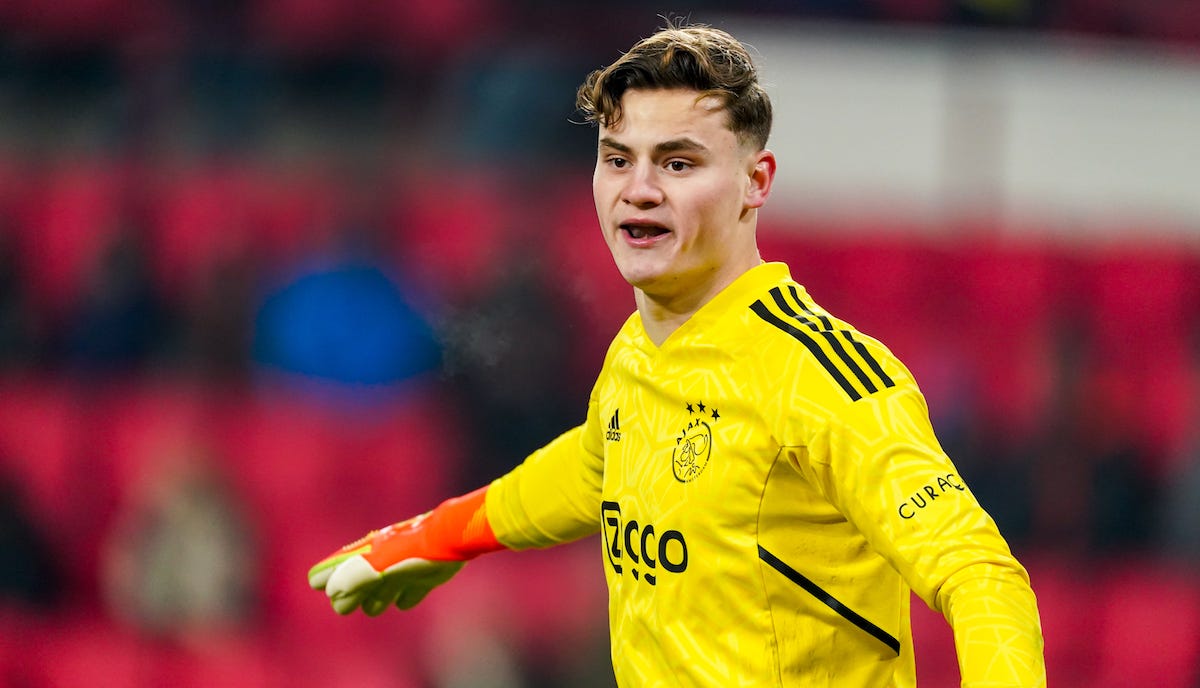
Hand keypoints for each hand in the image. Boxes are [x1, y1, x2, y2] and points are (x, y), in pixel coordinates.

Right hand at [308, 514, 466, 614]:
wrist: (450, 539)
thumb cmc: (411, 551)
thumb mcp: (377, 564)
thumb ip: (353, 577)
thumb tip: (333, 590)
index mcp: (370, 552)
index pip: (341, 565)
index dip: (327, 576)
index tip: (315, 583)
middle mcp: (386, 557)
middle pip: (363, 580)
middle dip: (351, 595)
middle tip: (342, 608)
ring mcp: (408, 564)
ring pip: (387, 585)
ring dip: (379, 597)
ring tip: (374, 608)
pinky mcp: (429, 572)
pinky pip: (415, 588)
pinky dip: (409, 596)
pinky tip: (405, 602)